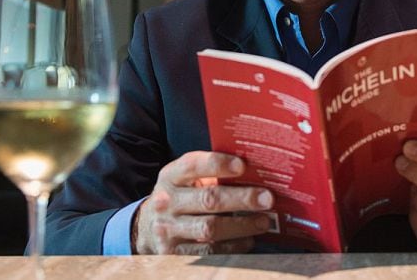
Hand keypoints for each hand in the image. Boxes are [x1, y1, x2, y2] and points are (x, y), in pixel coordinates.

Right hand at [133, 151, 273, 254]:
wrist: (148, 227)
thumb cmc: (181, 196)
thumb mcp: (187, 179)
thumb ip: (212, 173)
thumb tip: (256, 169)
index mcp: (170, 176)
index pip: (192, 165)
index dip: (218, 164)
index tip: (243, 165)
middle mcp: (166, 201)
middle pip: (208, 199)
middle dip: (241, 198)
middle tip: (268, 198)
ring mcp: (168, 229)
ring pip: (209, 228)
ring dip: (241, 225)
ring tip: (263, 221)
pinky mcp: (174, 253)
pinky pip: (208, 251)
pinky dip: (232, 246)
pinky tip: (248, 239)